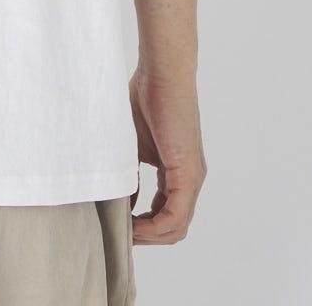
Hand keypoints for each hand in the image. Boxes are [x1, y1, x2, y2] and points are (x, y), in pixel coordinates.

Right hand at [128, 67, 207, 244]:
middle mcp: (189, 180)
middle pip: (173, 228)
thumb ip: (127, 173)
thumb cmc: (144, 98)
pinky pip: (175, 216)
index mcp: (177, 172)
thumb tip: (120, 201)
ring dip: (149, 236)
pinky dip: (154, 226)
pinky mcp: (189, 173)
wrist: (161, 74)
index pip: (165, 214)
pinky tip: (133, 224)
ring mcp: (192, 178)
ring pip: (176, 227)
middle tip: (120, 236)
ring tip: (124, 233)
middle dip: (146, 237)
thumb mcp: (131, 145)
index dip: (143, 227)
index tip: (119, 226)